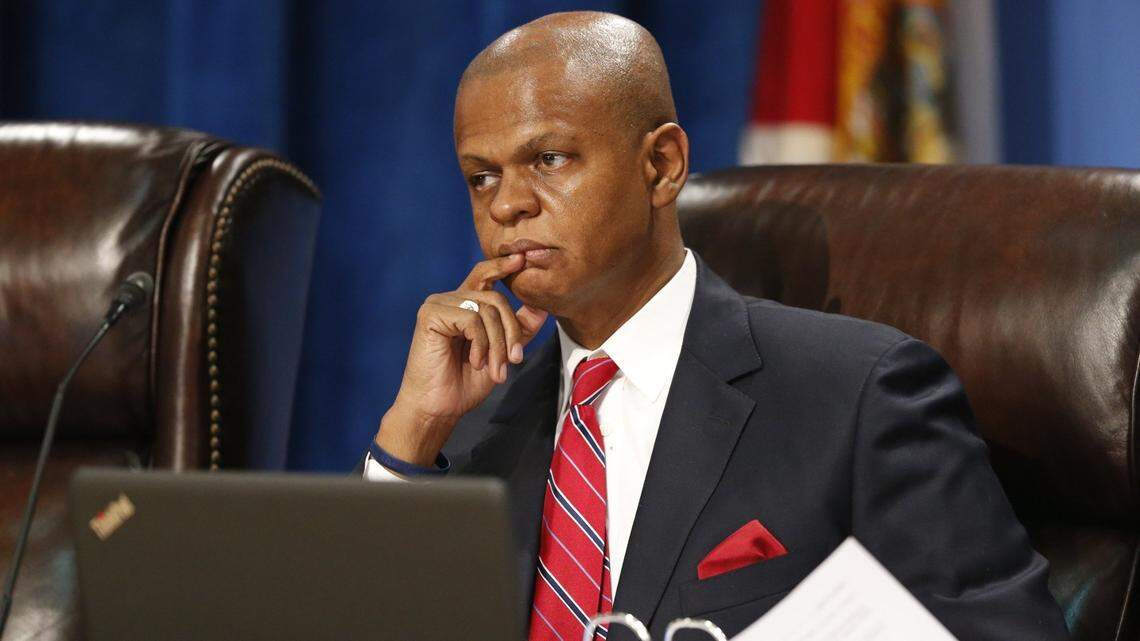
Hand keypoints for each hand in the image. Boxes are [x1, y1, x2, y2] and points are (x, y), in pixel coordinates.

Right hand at [375, 254, 548, 465]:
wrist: (438, 408)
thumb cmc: (465, 383)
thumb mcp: (502, 353)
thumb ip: (519, 329)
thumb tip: (541, 305)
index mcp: (465, 306)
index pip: (485, 275)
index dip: (503, 266)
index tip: (523, 258)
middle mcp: (451, 299)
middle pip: (496, 298)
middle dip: (511, 332)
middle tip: (514, 360)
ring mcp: (439, 304)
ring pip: (487, 310)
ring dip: (498, 344)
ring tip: (495, 370)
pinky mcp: (431, 314)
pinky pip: (471, 319)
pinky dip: (481, 344)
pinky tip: (475, 361)